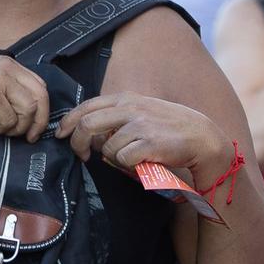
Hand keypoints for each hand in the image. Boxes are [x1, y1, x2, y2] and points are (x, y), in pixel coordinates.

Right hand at [0, 54, 50, 141]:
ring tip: (2, 129)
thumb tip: (22, 109)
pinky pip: (9, 119)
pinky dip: (2, 128)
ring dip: (18, 127)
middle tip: (29, 137)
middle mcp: (9, 70)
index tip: (34, 124)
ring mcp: (0, 82)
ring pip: (28, 111)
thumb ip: (5, 85)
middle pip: (41, 99)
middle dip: (39, 122)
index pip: (41, 86)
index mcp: (10, 64)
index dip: (43, 109)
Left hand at [54, 93, 232, 180]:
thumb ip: (116, 118)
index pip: (87, 106)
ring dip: (115, 159)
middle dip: (78, 143)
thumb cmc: (169, 129)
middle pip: (88, 124)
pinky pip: (123, 160)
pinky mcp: (149, 143)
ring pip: (107, 148)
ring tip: (132, 158)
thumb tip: (90, 136)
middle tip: (82, 156)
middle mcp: (131, 108)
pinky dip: (128, 166)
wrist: (201, 138)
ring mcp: (140, 124)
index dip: (69, 122)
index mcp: (126, 98)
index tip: (61, 135)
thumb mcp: (142, 113)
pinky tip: (142, 161)